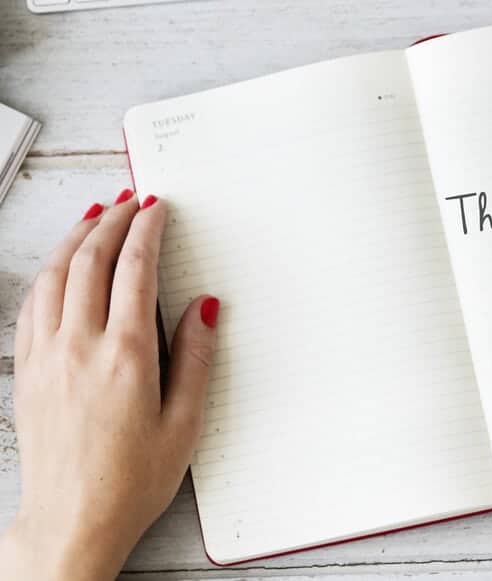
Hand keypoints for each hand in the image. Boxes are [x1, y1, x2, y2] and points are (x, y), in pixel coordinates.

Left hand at [0, 191, 218, 580]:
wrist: (71, 521)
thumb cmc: (130, 481)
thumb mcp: (184, 423)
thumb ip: (196, 358)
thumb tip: (203, 307)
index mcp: (126, 356)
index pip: (135, 269)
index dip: (147, 229)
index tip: (156, 208)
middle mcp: (80, 347)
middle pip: (91, 260)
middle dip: (112, 220)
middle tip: (129, 200)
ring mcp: (47, 356)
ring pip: (54, 275)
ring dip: (76, 237)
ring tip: (94, 215)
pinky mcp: (28, 371)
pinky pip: (32, 304)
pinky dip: (48, 272)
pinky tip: (58, 266)